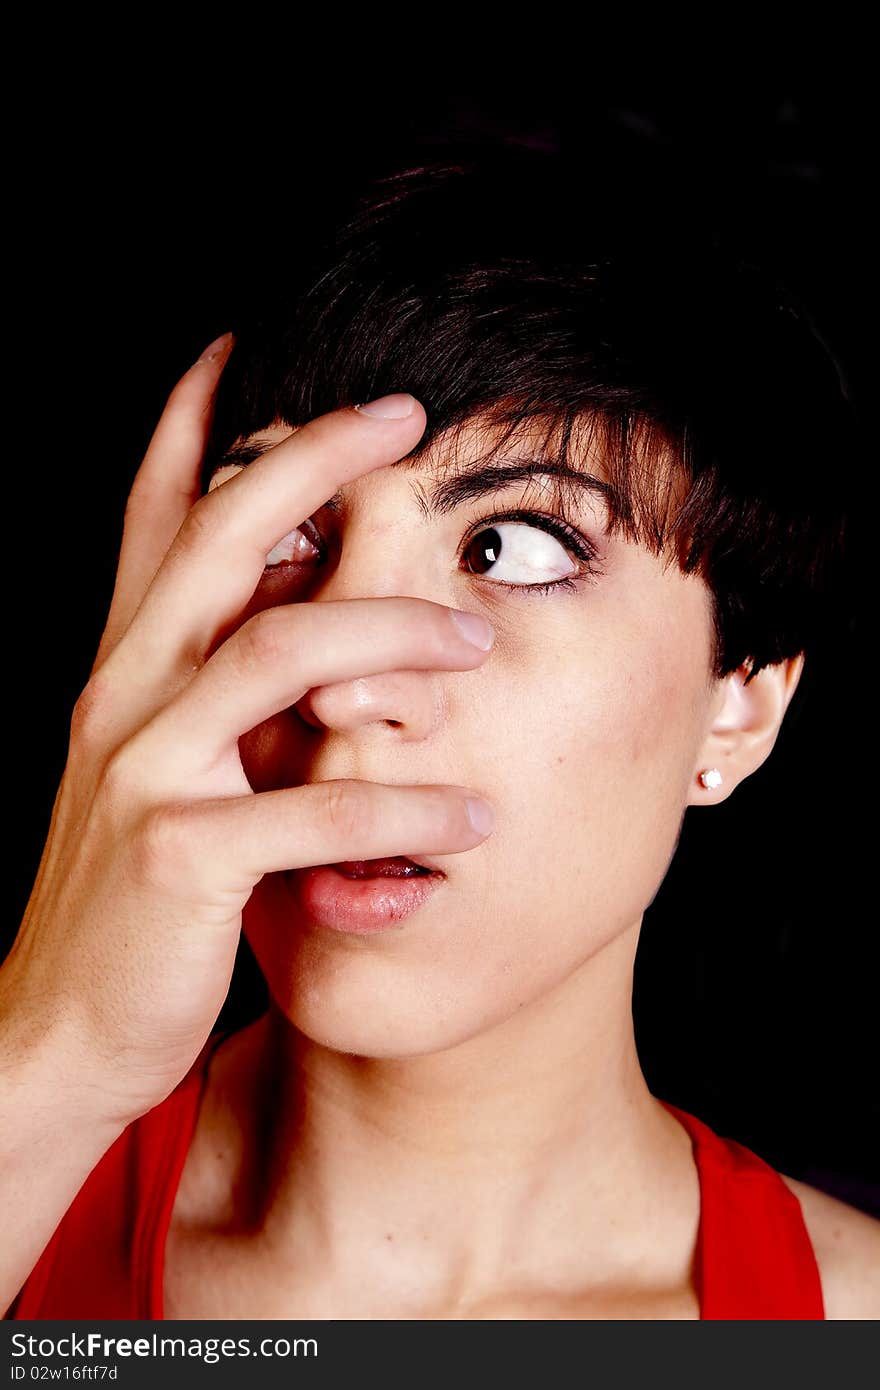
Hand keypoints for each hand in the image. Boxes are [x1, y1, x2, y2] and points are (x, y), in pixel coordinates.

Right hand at [0, 339, 495, 1125]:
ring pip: (278, 653)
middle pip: (224, 541)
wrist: (58, 1029)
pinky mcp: (182, 858)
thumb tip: (295, 611)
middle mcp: (125, 698)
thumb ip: (207, 693)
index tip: (242, 342)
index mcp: (124, 671)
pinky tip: (469, 819)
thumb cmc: (126, 895)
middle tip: (404, 413)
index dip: (190, 425)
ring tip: (479, 646)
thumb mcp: (152, 771)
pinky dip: (398, 810)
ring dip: (392, 637)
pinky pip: (312, 812)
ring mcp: (147, 772)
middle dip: (312, 462)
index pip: (152, 520)